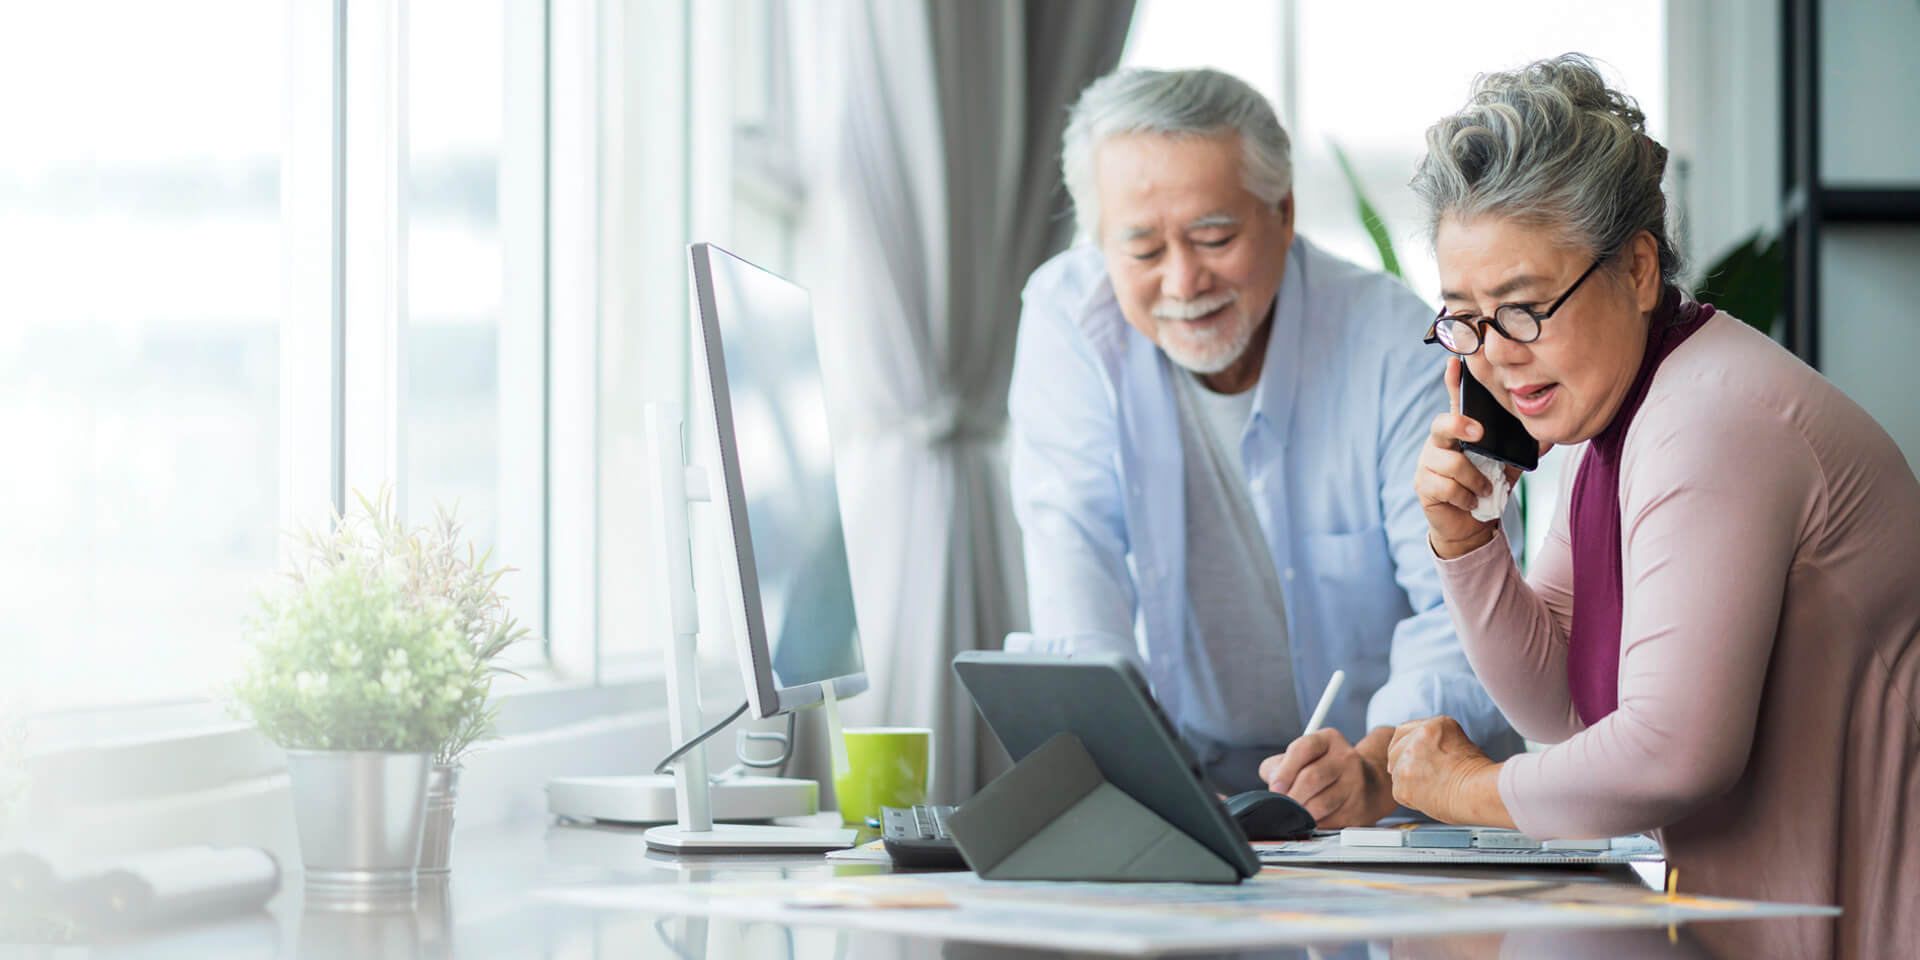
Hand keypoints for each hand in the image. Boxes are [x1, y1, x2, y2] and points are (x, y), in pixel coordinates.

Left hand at [1257, 726, 1397, 826]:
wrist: (1367, 784)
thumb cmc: (1325, 769)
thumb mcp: (1303, 757)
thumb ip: (1280, 766)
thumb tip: (1273, 784)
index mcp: (1328, 739)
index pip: (1303, 749)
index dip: (1285, 771)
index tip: (1275, 787)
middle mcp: (1345, 758)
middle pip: (1311, 779)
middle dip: (1291, 796)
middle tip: (1282, 804)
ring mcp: (1355, 783)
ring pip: (1321, 804)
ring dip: (1302, 812)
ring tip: (1297, 811)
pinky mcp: (1358, 808)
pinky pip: (1330, 822)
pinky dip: (1315, 824)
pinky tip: (1313, 818)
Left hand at [1385, 716, 1510, 826]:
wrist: (1480, 794)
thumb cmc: (1479, 776)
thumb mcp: (1460, 744)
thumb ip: (1437, 744)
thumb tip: (1425, 755)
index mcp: (1434, 725)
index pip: (1404, 731)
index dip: (1405, 746)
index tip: (1409, 756)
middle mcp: (1417, 739)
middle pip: (1395, 751)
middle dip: (1403, 764)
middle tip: (1419, 778)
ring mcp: (1406, 761)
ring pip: (1397, 772)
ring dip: (1410, 782)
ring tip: (1433, 791)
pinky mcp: (1402, 784)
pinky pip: (1400, 792)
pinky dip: (1412, 799)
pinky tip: (1430, 800)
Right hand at [1414, 357, 1520, 558]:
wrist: (1470, 525)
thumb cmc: (1486, 489)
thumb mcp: (1508, 466)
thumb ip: (1522, 448)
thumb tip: (1549, 434)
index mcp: (1459, 432)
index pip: (1454, 400)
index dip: (1453, 380)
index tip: (1455, 361)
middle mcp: (1439, 443)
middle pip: (1441, 424)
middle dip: (1460, 425)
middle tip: (1479, 434)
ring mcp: (1427, 463)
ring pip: (1451, 464)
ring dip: (1475, 480)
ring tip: (1484, 490)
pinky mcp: (1423, 485)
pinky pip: (1447, 487)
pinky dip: (1466, 497)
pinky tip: (1471, 502)